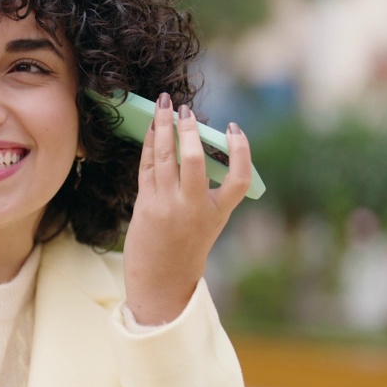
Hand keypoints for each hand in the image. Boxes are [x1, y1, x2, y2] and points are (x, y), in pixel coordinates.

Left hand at [122, 92, 251, 324]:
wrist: (162, 281)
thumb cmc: (186, 248)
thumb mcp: (207, 222)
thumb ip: (205, 191)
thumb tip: (193, 147)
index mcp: (218, 212)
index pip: (237, 178)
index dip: (240, 151)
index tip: (233, 128)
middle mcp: (194, 208)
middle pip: (194, 160)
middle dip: (189, 130)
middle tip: (186, 108)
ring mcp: (168, 206)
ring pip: (166, 158)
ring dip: (164, 127)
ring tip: (163, 105)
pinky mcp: (146, 205)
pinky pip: (148, 166)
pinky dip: (150, 144)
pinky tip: (152, 128)